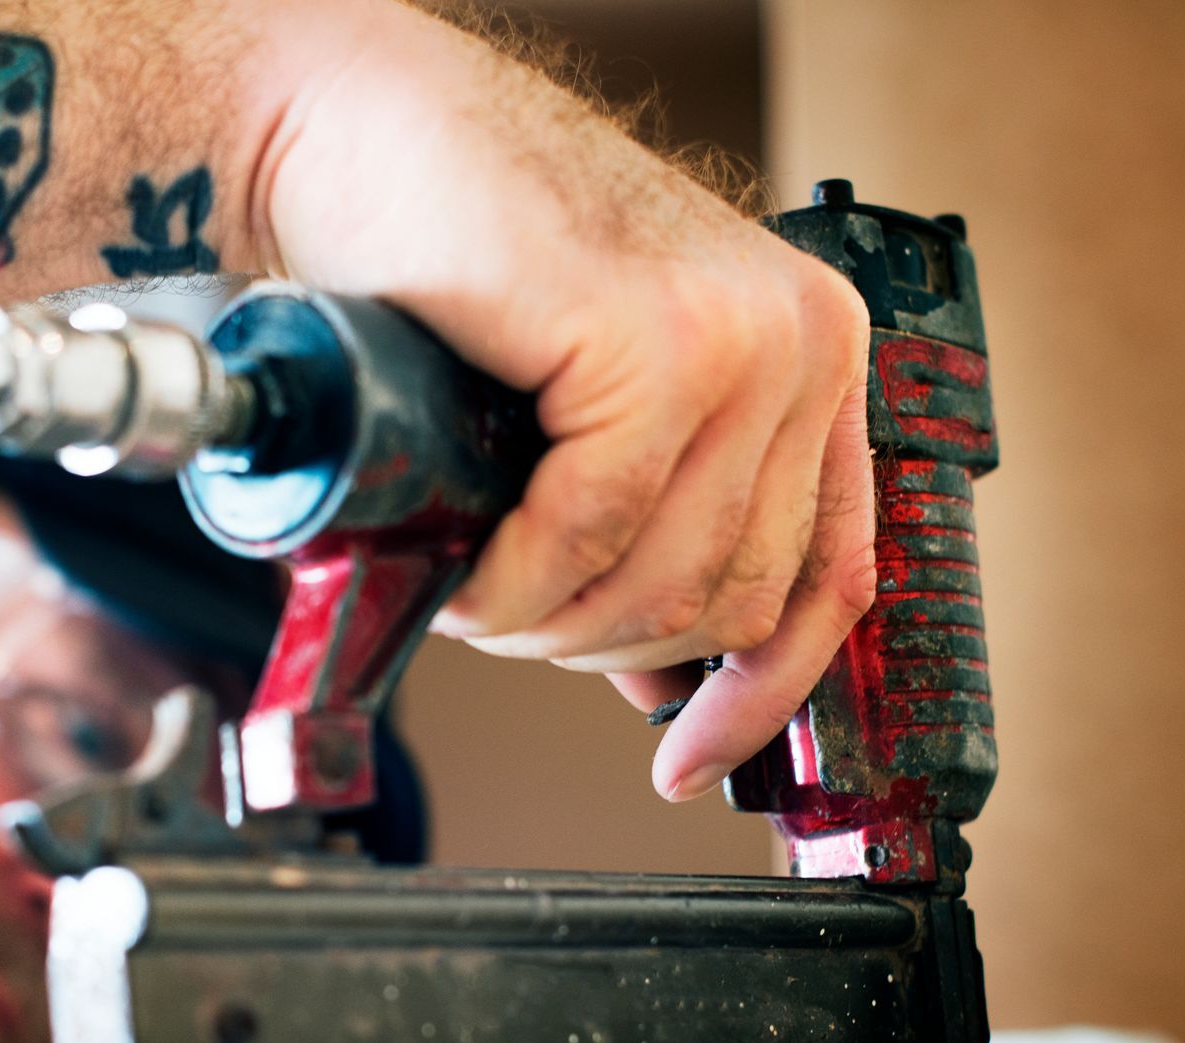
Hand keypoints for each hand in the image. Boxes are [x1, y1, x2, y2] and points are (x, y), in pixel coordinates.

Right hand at [255, 1, 875, 800]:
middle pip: (737, 598)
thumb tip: (669, 672)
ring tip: (477, 586)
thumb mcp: (595, 409)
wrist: (350, 137)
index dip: (760, 697)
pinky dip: (516, 581)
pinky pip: (591, 533)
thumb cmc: (454, 268)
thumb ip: (657, 519)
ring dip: (551, 622)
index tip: (687, 762)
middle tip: (510, 618)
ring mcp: (741, 336)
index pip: (833, 577)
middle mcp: (801, 339)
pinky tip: (470, 567)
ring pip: (667, 583)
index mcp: (808, 355)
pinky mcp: (654, 336)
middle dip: (605, 647)